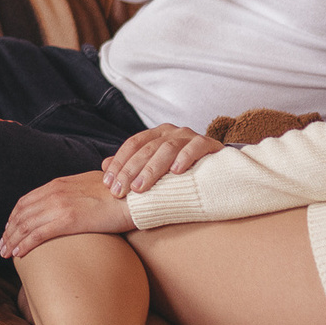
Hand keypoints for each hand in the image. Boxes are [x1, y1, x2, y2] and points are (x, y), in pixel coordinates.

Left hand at [0, 171, 135, 259]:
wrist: (137, 196)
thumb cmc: (122, 193)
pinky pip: (38, 234)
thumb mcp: (95, 184)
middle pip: (22, 213)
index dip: (15, 217)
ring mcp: (61, 206)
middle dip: (9, 231)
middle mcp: (55, 193)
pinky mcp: (69, 220)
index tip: (9, 230)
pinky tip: (19, 254)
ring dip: (12, 240)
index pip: (27, 201)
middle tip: (2, 246)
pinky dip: (25, 244)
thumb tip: (89, 184)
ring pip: (26, 225)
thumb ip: (84, 187)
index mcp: (59, 184)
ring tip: (6, 254)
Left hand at [100, 125, 224, 195]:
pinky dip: (185, 157)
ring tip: (140, 188)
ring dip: (151, 169)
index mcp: (156, 135)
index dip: (118, 163)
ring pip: (167, 148)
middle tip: (119, 192)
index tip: (108, 183)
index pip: (132, 144)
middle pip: (146, 148)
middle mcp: (171, 132)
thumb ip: (131, 165)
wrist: (221, 169)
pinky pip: (196, 147)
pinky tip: (176, 172)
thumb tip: (103, 166)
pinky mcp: (209, 144)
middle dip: (130, 171)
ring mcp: (190, 136)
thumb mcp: (155, 168)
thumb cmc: (182, 171)